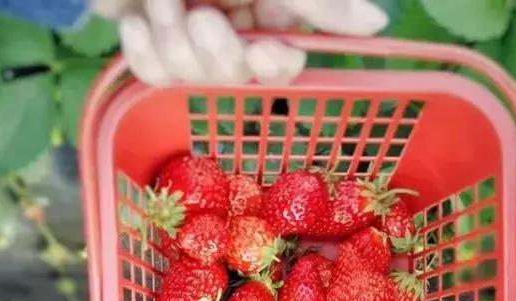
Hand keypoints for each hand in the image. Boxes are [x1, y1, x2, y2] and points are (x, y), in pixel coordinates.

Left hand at [93, 0, 388, 85]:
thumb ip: (319, 1)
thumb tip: (378, 21)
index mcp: (267, 4)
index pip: (284, 61)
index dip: (275, 66)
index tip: (267, 51)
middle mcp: (232, 21)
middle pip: (239, 76)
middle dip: (218, 51)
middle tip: (203, 15)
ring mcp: (188, 34)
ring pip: (194, 78)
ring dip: (175, 39)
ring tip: (164, 0)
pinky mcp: (147, 42)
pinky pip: (153, 76)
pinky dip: (143, 48)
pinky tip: (137, 19)